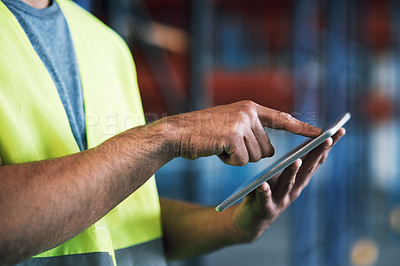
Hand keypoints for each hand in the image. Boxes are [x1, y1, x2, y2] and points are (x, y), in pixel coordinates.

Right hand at [166, 100, 321, 165]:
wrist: (177, 132)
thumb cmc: (203, 132)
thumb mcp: (230, 126)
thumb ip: (252, 132)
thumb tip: (270, 152)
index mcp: (250, 108)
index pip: (282, 119)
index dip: (302, 128)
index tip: (321, 133)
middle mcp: (249, 112)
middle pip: (267, 149)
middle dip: (250, 153)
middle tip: (228, 144)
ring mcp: (242, 122)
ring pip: (255, 157)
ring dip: (238, 158)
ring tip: (220, 145)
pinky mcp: (233, 135)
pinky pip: (242, 161)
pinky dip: (229, 161)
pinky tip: (217, 150)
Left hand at [231, 128, 345, 241]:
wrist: (252, 220)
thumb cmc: (268, 190)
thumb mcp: (281, 174)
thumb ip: (292, 160)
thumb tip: (303, 132)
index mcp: (299, 178)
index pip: (316, 160)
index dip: (327, 146)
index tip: (339, 130)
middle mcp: (294, 189)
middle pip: (307, 169)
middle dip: (318, 154)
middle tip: (327, 138)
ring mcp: (281, 199)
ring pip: (288, 184)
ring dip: (293, 172)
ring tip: (296, 159)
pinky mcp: (265, 208)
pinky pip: (264, 199)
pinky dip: (265, 192)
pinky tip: (263, 184)